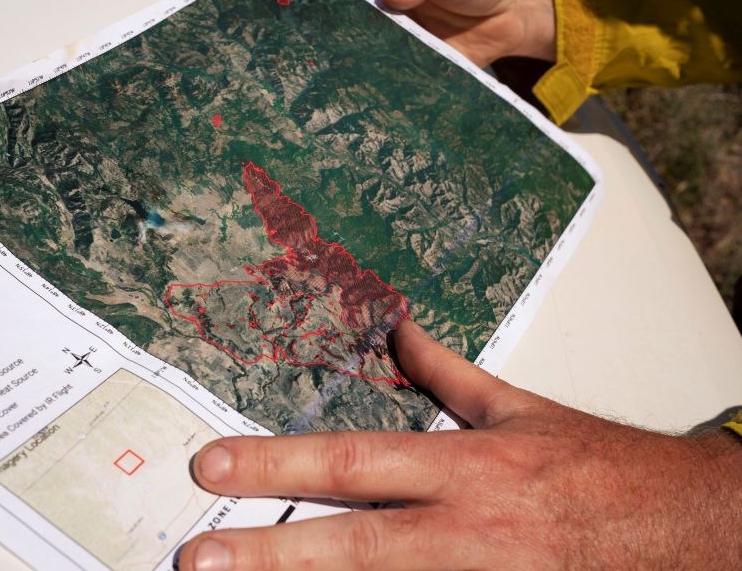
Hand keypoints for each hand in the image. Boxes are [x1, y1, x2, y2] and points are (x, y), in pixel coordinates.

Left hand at [179, 319, 741, 569]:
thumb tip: (399, 330)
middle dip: (269, 554)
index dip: (280, 463)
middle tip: (198, 560)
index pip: (355, 460)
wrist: (679, 528)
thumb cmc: (596, 468)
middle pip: (354, 544)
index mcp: (468, 464)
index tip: (215, 468)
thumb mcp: (519, 407)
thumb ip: (448, 373)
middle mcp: (466, 528)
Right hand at [322, 0, 556, 66]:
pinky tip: (354, 85)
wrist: (514, 13)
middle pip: (337, 9)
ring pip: (353, 41)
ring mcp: (387, 29)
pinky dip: (367, 75)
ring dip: (340, 54)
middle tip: (299, 41)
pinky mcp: (402, 57)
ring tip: (320, 67)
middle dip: (319, 24)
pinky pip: (379, 66)